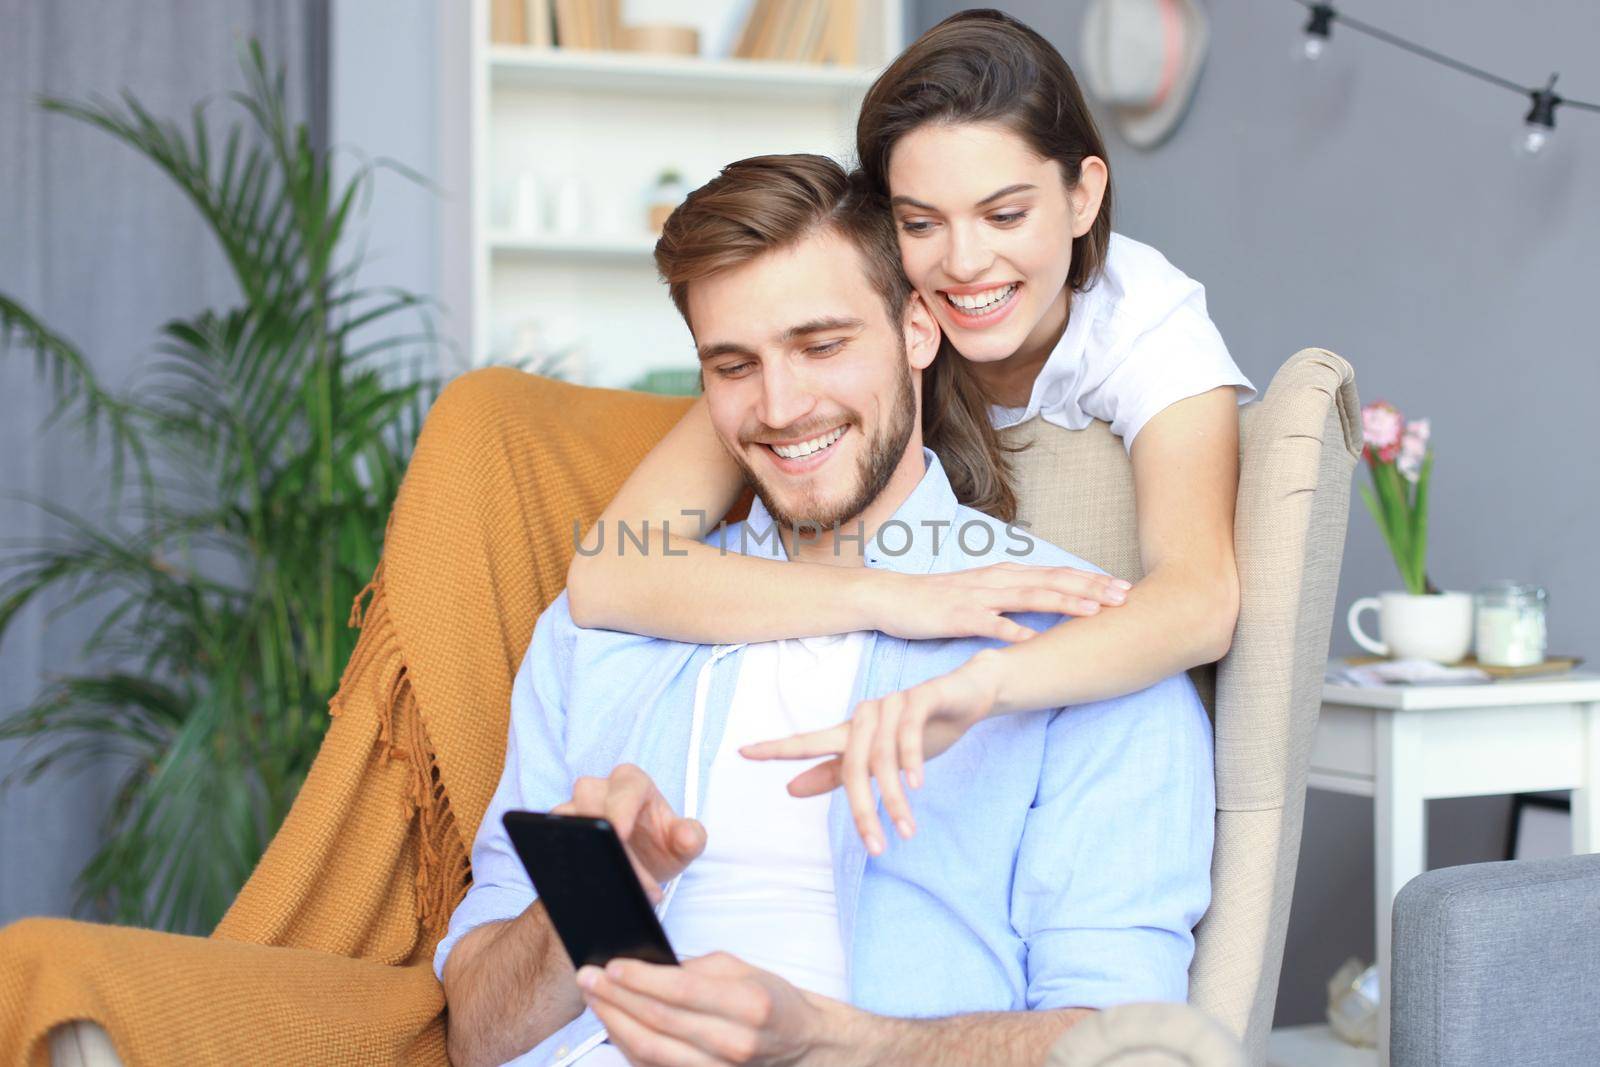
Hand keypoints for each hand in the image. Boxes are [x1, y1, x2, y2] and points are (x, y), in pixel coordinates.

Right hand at [552, 764, 705, 903]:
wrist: (639, 865)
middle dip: (604, 838)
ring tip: (607, 882)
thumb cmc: (660, 845)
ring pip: (566, 817)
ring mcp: (575, 808)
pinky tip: (581, 880)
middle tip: (620, 873)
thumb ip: (691, 838)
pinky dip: (565, 855)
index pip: (626, 788)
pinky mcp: (559, 829)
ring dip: (583, 848)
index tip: (621, 834)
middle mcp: (600, 789)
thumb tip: (686, 836)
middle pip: (590, 801)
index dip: (621, 808)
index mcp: (633, 783)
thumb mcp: (684, 845)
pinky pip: (551, 836)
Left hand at [576, 951, 844, 1066]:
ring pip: (650, 1052)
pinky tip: (613, 1025)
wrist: (801, 1046)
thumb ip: (697, 969)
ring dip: (614, 1024)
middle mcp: (733, 1043)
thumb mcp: (743, 970)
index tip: (611, 965)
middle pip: (658, 1022)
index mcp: (747, 1005)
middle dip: (616, 998)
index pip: (680, 990)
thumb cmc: (772, 1003)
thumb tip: (648, 967)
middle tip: (588, 978)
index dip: (640, 978)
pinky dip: (628, 1047)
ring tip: (594, 1000)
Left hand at [739, 651, 1004, 854]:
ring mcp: (891, 704)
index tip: (743, 752)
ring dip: (895, 797)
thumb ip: (835, 774)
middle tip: (875, 846)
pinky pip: (908, 732)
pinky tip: (917, 783)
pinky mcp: (919, 697)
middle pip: (851, 766)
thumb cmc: (920, 729)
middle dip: (862, 809)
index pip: (808, 741)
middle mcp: (865, 716)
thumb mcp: (880, 759)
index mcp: (851, 732)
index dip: (777, 748)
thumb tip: (788, 789)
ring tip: (907, 830)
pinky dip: (911, 759)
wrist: (968, 695)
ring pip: (882, 757)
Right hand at [869, 562, 1128, 642]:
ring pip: (1029, 597)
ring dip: (1064, 602)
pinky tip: (1036, 641)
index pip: (1056, 573)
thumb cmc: (938, 600)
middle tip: (1125, 595)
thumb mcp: (982, 594)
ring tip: (1094, 611)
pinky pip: (991, 625)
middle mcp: (997, 580)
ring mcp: (978, 597)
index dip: (1091, 579)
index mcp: (1005, 574)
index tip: (1123, 587)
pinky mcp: (958, 616)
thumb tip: (1048, 607)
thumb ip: (1013, 598)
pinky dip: (1015, 632)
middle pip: (1052, 581)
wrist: (891, 597)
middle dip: (1090, 587)